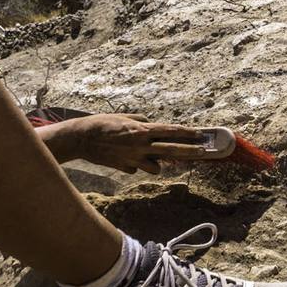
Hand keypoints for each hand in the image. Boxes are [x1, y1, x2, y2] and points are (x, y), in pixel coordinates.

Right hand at [37, 114, 207, 173]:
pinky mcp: (125, 168)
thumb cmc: (102, 123)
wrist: (82, 139)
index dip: (187, 133)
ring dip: (157, 163)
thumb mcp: (124, 117)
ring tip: (149, 155)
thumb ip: (141, 121)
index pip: (170, 131)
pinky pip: (138, 168)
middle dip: (190, 152)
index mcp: (142, 130)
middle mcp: (141, 145)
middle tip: (204, 152)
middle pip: (172, 150)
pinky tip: (125, 157)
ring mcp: (133, 159)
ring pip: (156, 167)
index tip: (200, 134)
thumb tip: (151, 125)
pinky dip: (137, 164)